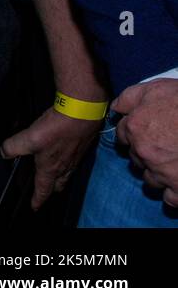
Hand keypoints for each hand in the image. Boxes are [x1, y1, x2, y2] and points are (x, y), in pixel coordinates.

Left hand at [0, 107, 100, 209]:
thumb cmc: (57, 129)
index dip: (38, 200)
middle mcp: (65, 167)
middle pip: (58, 184)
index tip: (35, 207)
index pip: (43, 190)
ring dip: (60, 178)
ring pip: (67, 174)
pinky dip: (67, 163)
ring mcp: (75, 157)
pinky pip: (73, 161)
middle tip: (45, 191)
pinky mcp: (81, 147)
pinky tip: (63, 155)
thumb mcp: (29, 138)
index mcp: (51, 169)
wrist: (81, 114)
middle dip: (51, 190)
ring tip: (54, 176)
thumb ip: (13, 147)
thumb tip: (3, 153)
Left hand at [113, 79, 177, 206]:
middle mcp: (144, 152)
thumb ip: (129, 98)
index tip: (144, 134)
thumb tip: (115, 109)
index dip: (133, 133)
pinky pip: (170, 199)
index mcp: (135, 127)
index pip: (122, 135)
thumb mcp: (155, 89)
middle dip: (145, 154)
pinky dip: (173, 193)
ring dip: (158, 174)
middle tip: (163, 148)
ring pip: (151, 179)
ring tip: (172, 165)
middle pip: (135, 158)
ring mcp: (162, 172)